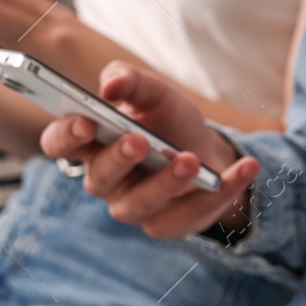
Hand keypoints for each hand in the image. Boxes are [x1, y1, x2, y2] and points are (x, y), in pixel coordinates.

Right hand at [39, 61, 258, 237]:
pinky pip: (190, 216)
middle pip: (99, 179)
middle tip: (140, 140)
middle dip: (119, 160)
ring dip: (166, 183)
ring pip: (140, 205)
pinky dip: (221, 191)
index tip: (84, 122)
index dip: (66, 136)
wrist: (205, 147)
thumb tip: (110, 85)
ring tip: (191, 160)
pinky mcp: (168, 225)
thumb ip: (129, 80)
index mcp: (91, 144)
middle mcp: (106, 181)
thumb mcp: (153, 92)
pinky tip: (246, 167)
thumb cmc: (167, 120)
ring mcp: (135, 207)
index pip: (59, 144)